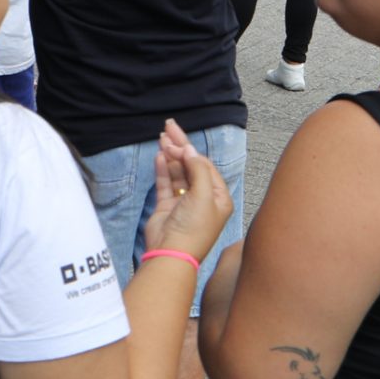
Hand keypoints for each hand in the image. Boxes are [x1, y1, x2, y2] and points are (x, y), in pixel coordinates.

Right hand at [145, 118, 232, 261]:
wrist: (172, 252)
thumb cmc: (194, 228)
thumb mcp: (203, 195)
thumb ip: (197, 169)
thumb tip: (189, 149)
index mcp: (219, 198)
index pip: (205, 166)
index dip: (192, 151)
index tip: (178, 139)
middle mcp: (203, 198)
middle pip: (191, 165)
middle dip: (180, 146)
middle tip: (169, 126)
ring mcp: (184, 202)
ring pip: (177, 172)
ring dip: (170, 155)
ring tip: (161, 137)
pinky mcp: (167, 206)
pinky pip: (166, 182)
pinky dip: (163, 168)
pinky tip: (160, 155)